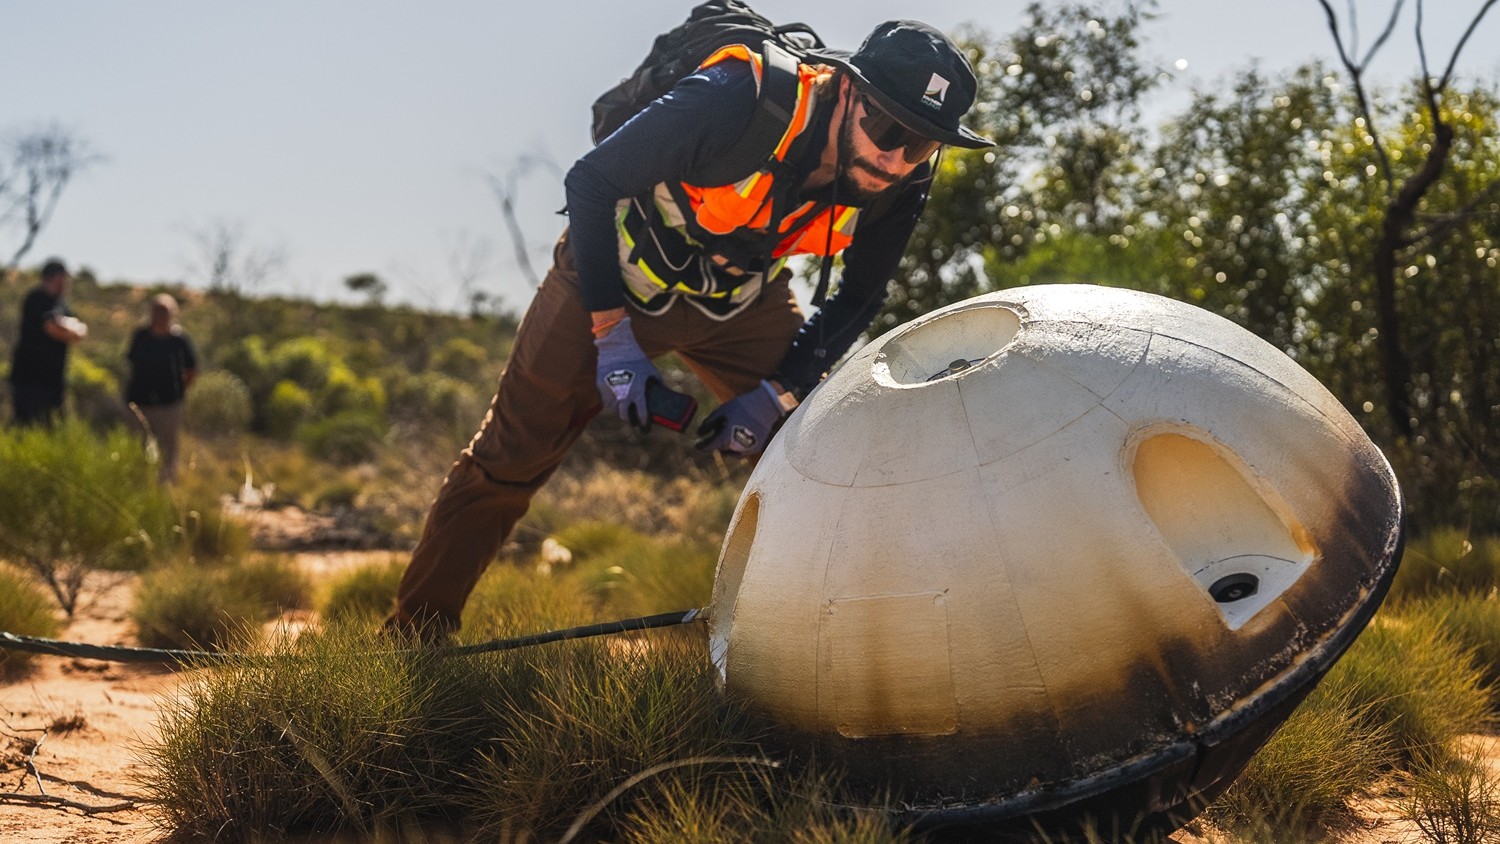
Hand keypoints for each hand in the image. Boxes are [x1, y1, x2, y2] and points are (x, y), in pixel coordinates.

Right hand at [593, 316, 659, 430]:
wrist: (617, 347)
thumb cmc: (637, 358)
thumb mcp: (651, 371)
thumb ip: (657, 383)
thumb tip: (663, 391)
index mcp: (637, 393)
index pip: (642, 415)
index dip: (645, 424)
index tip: (646, 428)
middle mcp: (623, 395)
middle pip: (625, 417)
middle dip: (631, 422)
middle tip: (635, 422)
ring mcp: (610, 391)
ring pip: (614, 410)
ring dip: (620, 413)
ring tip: (625, 413)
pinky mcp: (600, 386)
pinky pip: (605, 401)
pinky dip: (610, 404)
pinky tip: (615, 404)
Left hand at [694, 380, 787, 455]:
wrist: (766, 405)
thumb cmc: (742, 406)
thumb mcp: (722, 411)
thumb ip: (709, 423)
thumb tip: (699, 432)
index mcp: (726, 437)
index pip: (709, 447)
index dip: (701, 446)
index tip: (696, 445)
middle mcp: (736, 446)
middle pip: (720, 448)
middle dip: (714, 442)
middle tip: (714, 432)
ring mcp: (747, 449)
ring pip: (730, 452)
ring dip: (725, 445)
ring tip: (727, 431)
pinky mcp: (755, 448)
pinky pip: (741, 451)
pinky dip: (735, 446)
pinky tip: (735, 436)